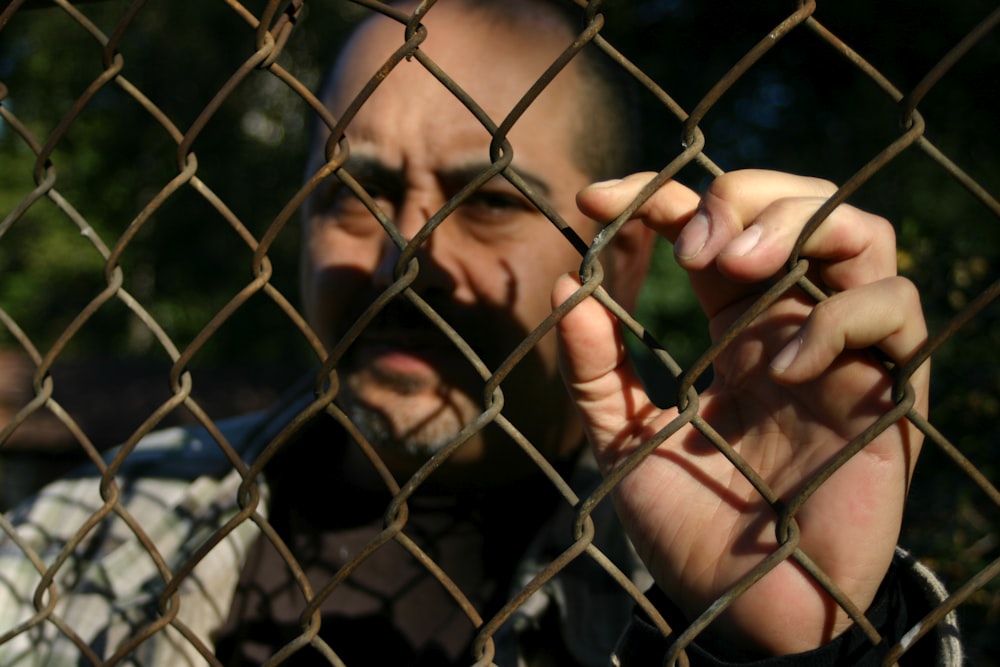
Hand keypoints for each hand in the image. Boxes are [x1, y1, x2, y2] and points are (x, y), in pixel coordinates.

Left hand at [552, 170, 928, 654]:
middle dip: (741, 196)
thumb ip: (596, 368)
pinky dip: (836, 320)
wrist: (746, 609)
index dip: (657, 196)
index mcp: (733, 325)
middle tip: (690, 242)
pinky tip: (776, 370)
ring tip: (730, 266)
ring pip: (863, 231)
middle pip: (797, 202)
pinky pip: (894, 312)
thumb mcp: (624, 440)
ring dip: (797, 226)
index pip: (712, 224)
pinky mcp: (889, 391)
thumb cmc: (690, 527)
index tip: (594, 199)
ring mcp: (844, 351)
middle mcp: (792, 324)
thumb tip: (565, 285)